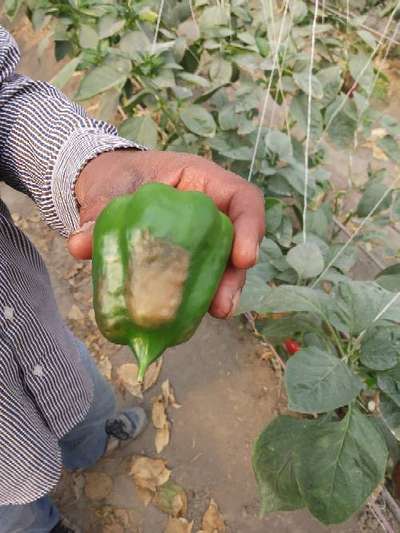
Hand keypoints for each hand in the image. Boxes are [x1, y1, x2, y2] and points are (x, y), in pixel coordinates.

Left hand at [69, 150, 264, 317]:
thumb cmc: (119, 176)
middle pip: (236, 243)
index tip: (244, 259)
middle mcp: (210, 212)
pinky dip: (193, 299)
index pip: (243, 199)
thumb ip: (99, 210)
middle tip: (222, 306)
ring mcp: (201, 238)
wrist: (110, 188)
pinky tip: (183, 320)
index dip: (251, 228)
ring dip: (217, 294)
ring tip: (209, 317)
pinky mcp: (187, 260)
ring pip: (221, 266)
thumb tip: (79, 245)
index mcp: (202, 182)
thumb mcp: (111, 187)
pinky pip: (197, 279)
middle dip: (234, 277)